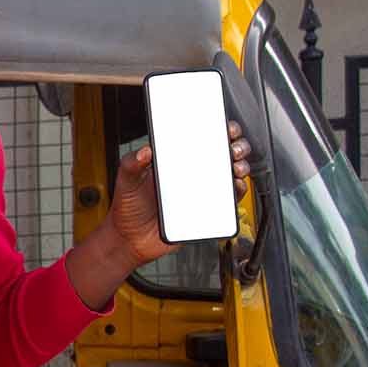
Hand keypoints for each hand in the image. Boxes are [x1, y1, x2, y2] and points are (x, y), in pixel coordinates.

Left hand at [67, 120, 253, 308]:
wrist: (131, 239)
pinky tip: (235, 185)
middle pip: (223, 152)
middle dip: (237, 145)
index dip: (218, 129)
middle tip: (232, 148)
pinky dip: (238, 190)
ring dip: (241, 165)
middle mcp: (191, 172)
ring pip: (231, 172)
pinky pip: (230, 198)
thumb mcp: (126, 180)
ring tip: (235, 167)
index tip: (224, 127)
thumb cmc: (129, 207)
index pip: (201, 138)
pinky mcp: (207, 209)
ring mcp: (201, 190)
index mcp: (175, 160)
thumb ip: (131, 163)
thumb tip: (144, 151)